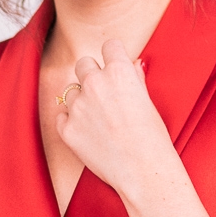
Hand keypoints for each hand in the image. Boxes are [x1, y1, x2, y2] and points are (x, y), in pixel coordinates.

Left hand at [56, 37, 175, 203]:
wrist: (144, 171)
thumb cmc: (153, 138)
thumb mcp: (149, 102)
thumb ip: (135, 79)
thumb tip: (132, 65)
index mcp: (119, 71)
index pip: (109, 45)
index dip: (113, 56)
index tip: (115, 66)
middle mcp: (95, 83)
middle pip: (84, 63)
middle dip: (92, 75)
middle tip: (104, 95)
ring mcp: (78, 106)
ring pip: (71, 91)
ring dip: (81, 100)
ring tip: (99, 121)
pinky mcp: (67, 129)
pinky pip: (62, 117)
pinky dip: (72, 123)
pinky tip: (89, 134)